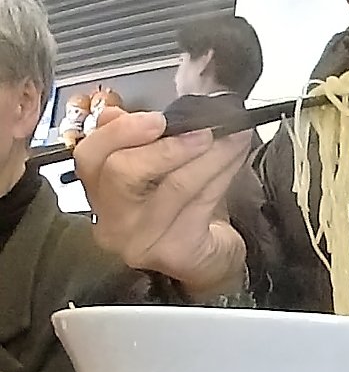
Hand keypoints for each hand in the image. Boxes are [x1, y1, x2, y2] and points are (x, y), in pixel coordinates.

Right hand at [74, 108, 252, 300]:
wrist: (207, 261)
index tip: (157, 118)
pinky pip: (202, 202)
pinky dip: (223, 173)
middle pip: (123, 173)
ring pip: (175, 185)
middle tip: (204, 130)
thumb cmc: (182, 213)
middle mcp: (113, 223)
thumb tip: (135, 111)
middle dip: (169, 146)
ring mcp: (142, 241)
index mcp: (101, 195)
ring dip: (210, 154)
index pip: (90, 157)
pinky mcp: (177, 251)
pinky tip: (236, 155)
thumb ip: (140, 141)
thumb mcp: (158, 172)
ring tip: (232, 135)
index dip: (120, 132)